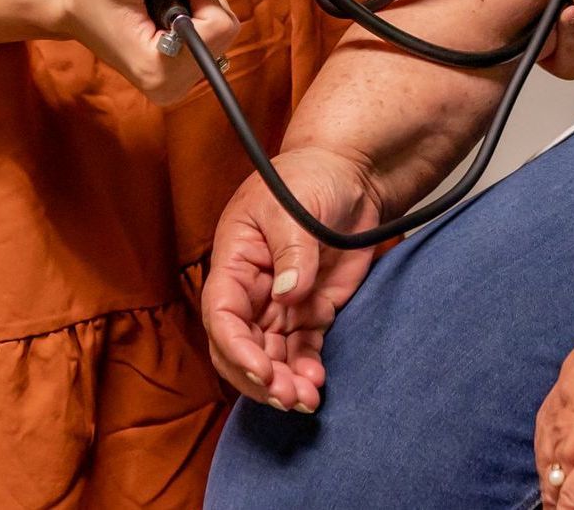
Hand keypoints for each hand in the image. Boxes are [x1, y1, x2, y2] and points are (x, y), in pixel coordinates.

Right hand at [56, 0, 240, 107]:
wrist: (70, 5)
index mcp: (158, 68)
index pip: (220, 25)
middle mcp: (171, 86)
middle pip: (224, 29)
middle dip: (199, 1)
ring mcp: (176, 84)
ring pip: (221, 31)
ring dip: (196, 7)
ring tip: (156, 5)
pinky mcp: (178, 75)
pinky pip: (212, 37)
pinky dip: (194, 18)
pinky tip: (163, 16)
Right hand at [202, 147, 382, 412]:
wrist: (350, 173)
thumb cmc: (309, 177)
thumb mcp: (294, 205)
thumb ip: (291, 252)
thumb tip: (287, 295)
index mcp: (235, 262)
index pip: (222, 315)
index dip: (236, 348)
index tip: (261, 370)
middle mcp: (252, 290)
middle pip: (241, 347)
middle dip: (259, 378)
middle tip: (287, 397)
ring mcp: (281, 303)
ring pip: (270, 357)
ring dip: (283, 384)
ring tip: (306, 400)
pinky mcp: (310, 310)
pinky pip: (301, 350)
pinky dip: (305, 371)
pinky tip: (317, 384)